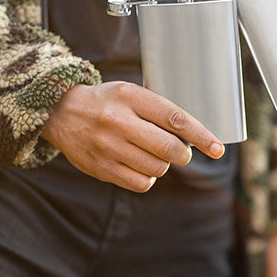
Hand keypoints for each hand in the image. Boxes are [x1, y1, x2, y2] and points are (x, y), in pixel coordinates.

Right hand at [42, 82, 223, 190]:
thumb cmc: (106, 103)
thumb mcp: (130, 93)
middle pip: (169, 148)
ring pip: (157, 167)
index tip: (217, 148)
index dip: (200, 135)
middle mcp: (118, 121)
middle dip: (183, 154)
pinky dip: (148, 178)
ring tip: (152, 154)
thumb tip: (195, 136)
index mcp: (129, 96)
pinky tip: (140, 166)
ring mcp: (108, 146)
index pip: (175, 118)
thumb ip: (158, 110)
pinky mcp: (101, 168)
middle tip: (181, 152)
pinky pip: (141, 183)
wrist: (59, 113)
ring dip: (163, 165)